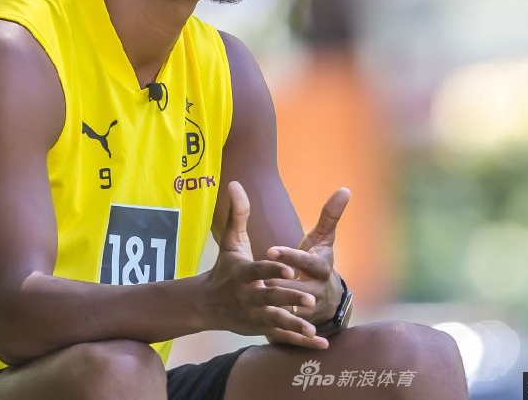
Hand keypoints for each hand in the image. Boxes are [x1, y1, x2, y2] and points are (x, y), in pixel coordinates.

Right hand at [201, 181, 327, 348]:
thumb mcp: (230, 242)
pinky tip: (321, 344)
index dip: (272, 270)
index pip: (258, 271)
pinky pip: (282, 337)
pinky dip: (300, 342)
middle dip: (288, 299)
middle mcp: (247, 296)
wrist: (206, 304)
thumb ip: (238, 214)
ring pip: (275, 321)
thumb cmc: (224, 269)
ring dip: (294, 325)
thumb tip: (235, 183)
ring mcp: (253, 315)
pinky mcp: (260, 329)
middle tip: (309, 299)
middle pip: (269, 298)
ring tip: (313, 326)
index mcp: (242, 274)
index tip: (289, 269)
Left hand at [265, 187, 350, 337]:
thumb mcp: (323, 239)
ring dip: (280, 306)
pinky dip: (282, 329)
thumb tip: (345, 188)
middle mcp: (320, 288)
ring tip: (260, 297)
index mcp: (322, 266)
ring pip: (296, 311)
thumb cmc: (318, 262)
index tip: (270, 250)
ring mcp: (313, 309)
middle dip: (283, 285)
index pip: (309, 262)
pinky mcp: (304, 325)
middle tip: (262, 278)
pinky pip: (293, 330)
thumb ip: (330, 215)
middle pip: (303, 289)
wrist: (327, 298)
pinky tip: (264, 326)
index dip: (291, 257)